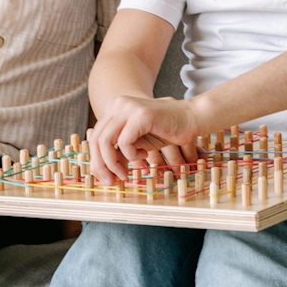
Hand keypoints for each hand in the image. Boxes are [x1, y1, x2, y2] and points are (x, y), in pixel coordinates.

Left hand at [89, 95, 208, 182]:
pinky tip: (145, 154)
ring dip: (113, 163)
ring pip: (105, 141)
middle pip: (96, 140)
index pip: (95, 137)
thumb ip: (119, 152)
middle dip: (101, 165)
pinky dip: (132, 155)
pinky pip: (124, 142)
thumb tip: (103, 172)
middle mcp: (117, 104)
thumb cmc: (166, 131)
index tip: (105, 178)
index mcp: (114, 108)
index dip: (97, 160)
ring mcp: (128, 108)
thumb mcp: (137, 143)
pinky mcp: (140, 115)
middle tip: (111, 181)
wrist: (191, 118)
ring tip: (126, 172)